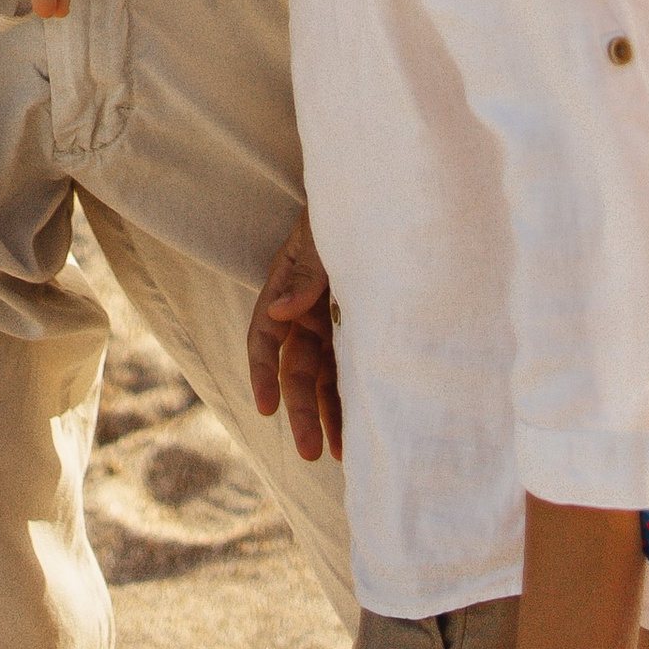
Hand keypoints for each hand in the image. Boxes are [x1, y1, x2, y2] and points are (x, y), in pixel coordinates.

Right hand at [246, 210, 342, 461]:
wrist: (387, 192)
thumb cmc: (348, 203)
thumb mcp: (321, 233)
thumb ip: (304, 271)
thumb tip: (279, 312)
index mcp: (287, 285)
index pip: (264, 335)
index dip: (262, 371)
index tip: (265, 406)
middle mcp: (305, 309)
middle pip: (296, 368)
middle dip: (301, 411)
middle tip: (309, 453)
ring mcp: (332, 320)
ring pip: (325, 377)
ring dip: (328, 415)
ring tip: (340, 455)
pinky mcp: (360, 326)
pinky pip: (351, 368)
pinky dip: (353, 397)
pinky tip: (361, 428)